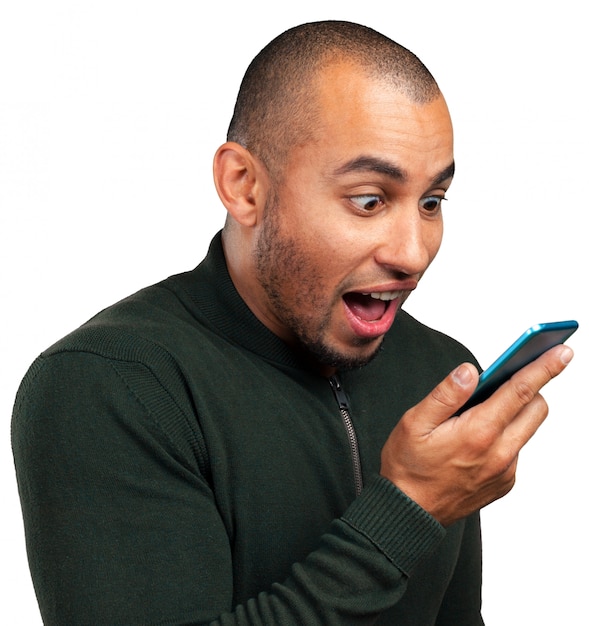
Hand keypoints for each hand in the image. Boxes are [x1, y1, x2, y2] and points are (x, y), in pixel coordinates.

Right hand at [380, 344, 573, 525]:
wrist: (409, 513)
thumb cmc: (407, 467)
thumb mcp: (415, 422)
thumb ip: (446, 394)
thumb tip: (470, 371)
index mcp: (478, 432)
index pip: (520, 390)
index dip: (543, 367)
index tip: (562, 351)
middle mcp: (500, 453)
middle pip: (536, 408)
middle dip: (530, 388)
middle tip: (507, 378)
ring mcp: (506, 471)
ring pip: (525, 429)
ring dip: (513, 413)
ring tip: (479, 414)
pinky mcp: (505, 483)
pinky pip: (515, 449)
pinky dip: (503, 436)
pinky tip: (474, 440)